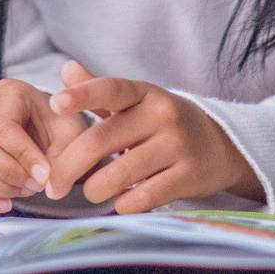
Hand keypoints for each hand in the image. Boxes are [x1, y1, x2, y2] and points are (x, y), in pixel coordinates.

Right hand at [0, 78, 87, 213]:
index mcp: (4, 93)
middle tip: (34, 186)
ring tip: (25, 190)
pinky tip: (5, 205)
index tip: (45, 176)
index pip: (0, 126)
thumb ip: (64, 154)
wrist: (42, 126)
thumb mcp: (68, 130)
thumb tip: (46, 185)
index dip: (22, 156)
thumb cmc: (55, 124)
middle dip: (6, 173)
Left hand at [45, 60, 260, 213]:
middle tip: (53, 187)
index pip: (110, 89)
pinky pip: (143, 197)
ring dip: (94, 190)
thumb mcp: (136, 102)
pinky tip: (121, 202)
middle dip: (68, 168)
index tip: (55, 104)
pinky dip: (123, 204)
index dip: (82, 95)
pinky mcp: (189, 176)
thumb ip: (99, 90)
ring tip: (91, 192)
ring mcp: (178, 146)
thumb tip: (65, 69)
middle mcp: (162, 115)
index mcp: (144, 93)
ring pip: (118, 174)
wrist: (221, 146)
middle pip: (100, 140)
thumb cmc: (163, 124)